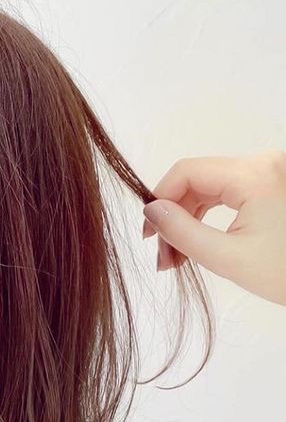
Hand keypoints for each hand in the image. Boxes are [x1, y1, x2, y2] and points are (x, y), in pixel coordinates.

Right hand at [142, 150, 285, 305]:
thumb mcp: (227, 257)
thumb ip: (182, 232)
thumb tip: (151, 211)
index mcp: (254, 175)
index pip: (186, 172)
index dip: (158, 200)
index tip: (149, 236)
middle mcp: (263, 163)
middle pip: (196, 179)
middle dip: (173, 216)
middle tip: (164, 257)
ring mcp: (270, 172)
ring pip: (209, 188)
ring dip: (187, 219)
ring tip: (177, 257)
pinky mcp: (273, 185)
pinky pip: (227, 192)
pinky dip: (208, 216)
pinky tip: (197, 242)